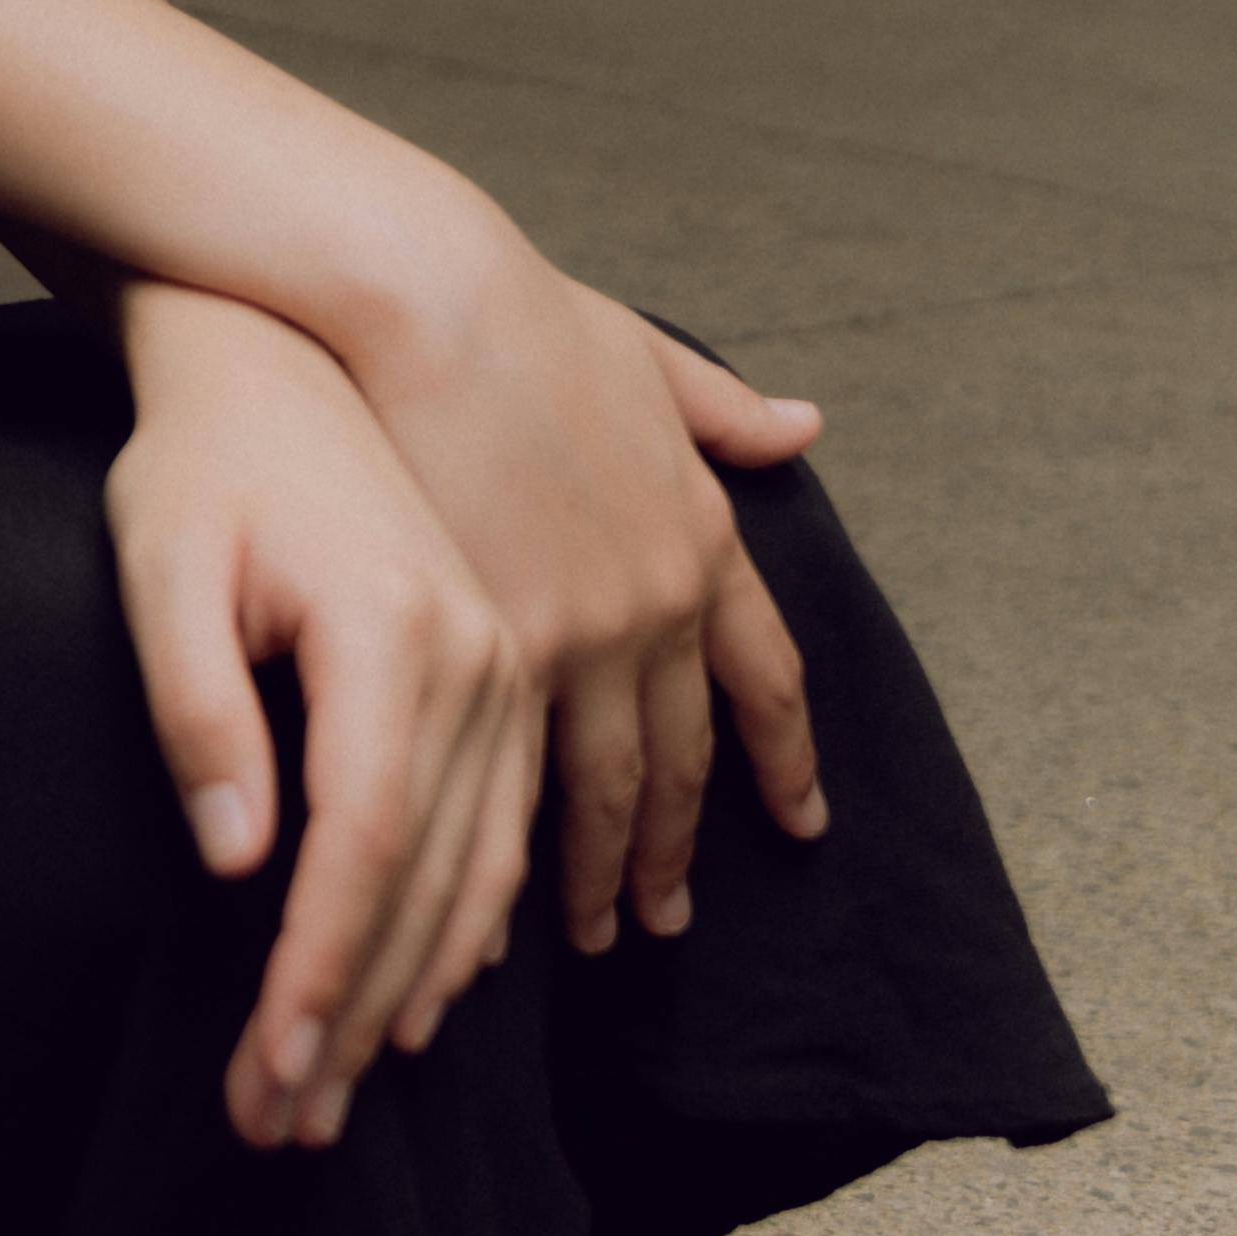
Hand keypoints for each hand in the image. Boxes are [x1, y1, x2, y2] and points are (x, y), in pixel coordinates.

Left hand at [105, 289, 535, 1150]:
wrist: (288, 353)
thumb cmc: (202, 464)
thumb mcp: (163, 562)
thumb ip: (195, 706)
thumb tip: (238, 861)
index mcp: (397, 633)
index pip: (360, 849)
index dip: (315, 974)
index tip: (265, 1073)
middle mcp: (479, 660)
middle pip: (427, 885)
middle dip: (352, 1019)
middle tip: (282, 1126)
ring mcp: (506, 668)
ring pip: (481, 871)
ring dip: (412, 993)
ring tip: (334, 1094)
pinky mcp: (505, 673)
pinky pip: (506, 827)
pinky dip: (469, 925)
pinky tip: (424, 997)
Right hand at [349, 235, 829, 955]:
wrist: (428, 300)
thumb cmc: (521, 315)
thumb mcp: (649, 358)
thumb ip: (724, 411)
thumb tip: (807, 425)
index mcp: (700, 534)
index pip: (765, 678)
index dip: (787, 757)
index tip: (801, 820)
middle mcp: (658, 600)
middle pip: (684, 756)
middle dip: (680, 846)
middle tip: (671, 919)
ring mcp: (580, 632)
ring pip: (606, 788)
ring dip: (604, 873)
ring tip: (595, 935)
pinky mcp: (491, 646)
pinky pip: (518, 775)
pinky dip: (518, 841)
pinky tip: (505, 889)